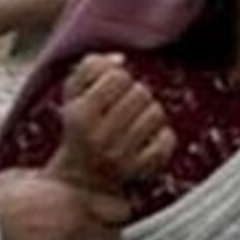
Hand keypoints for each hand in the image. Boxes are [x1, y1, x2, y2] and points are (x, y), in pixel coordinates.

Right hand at [0, 168, 130, 239]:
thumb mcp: (26, 177)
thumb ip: (53, 182)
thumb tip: (61, 179)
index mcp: (74, 198)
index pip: (119, 209)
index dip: (113, 211)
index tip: (106, 212)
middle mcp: (78, 227)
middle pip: (114, 237)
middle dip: (107, 235)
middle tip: (94, 233)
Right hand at [48, 54, 175, 190]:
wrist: (80, 179)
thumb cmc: (79, 127)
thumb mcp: (73, 95)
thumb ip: (90, 68)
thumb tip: (121, 60)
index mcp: (79, 115)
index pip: (117, 76)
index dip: (118, 76)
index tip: (111, 89)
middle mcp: (98, 138)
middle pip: (140, 92)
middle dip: (136, 93)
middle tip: (126, 105)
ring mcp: (120, 157)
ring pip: (156, 113)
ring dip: (150, 112)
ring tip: (136, 120)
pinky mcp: (140, 170)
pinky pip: (167, 140)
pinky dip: (162, 135)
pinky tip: (147, 138)